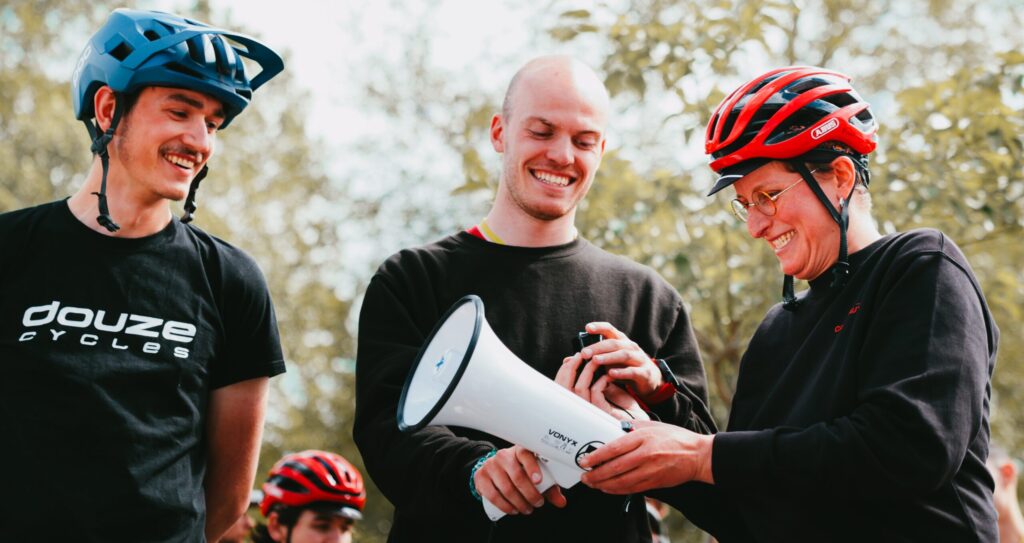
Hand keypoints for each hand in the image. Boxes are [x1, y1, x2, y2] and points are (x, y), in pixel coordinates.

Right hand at [473, 446, 566, 514]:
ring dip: (519, 502)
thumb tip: (561, 501)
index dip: (532, 467)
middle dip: (530, 494)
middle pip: (517, 476)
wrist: (495, 468)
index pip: (525, 454)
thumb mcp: (534, 475)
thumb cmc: (519, 470)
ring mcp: (491, 466)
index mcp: (519, 451)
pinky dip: (504, 505)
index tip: (539, 480)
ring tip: (527, 509)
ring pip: (506, 487)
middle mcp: (504, 456)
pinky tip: (512, 509)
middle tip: (537, 503)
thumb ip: (549, 487)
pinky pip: (492, 494)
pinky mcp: (481, 477)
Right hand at [556, 356, 648, 420]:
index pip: (562, 386)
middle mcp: (581, 408)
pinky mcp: (600, 412)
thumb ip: (597, 378)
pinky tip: (609, 375)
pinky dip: (601, 379)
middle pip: (564, 386)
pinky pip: (595, 391)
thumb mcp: (608, 389)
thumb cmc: (625, 407)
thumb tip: (587, 362)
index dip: (565, 370)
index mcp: (579, 403)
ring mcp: (589, 410)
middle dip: (570, 367)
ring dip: (587, 370)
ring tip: (596, 359)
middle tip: (581, 354)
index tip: (575, 356)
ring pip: (579, 387)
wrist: (640, 421)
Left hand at [578, 420, 713, 493]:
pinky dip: (617, 490)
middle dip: (596, 474)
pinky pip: (631, 489)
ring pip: (621, 482)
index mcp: (643, 437)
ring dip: (603, 485)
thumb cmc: (674, 437)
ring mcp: (651, 470)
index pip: (614, 448)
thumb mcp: (652, 425)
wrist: (698, 455)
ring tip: (593, 484)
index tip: (584, 460)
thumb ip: (631, 426)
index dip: (596, 456)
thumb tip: (611, 424)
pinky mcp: (655, 482)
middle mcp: (646, 454)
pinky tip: (608, 489)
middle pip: (615, 468)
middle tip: (585, 476)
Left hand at [579, 322, 662, 398]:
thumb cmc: (625, 368)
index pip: (610, 330)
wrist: (650, 380)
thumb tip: (567, 361)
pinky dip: (621, 372)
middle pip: (614, 343)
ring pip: (623, 354)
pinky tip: (610, 373)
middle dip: (598, 347)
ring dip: (608, 357)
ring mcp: (639, 358)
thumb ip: (590, 360)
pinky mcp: (644, 372)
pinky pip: (632, 370)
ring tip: (595, 361)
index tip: (587, 327)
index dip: (599, 327)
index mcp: (621, 341)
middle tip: (584, 353)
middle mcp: (630, 347)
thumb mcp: (608, 362)